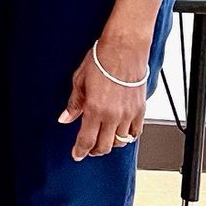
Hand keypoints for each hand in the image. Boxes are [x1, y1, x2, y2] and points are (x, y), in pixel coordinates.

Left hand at [59, 45, 145, 159]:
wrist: (123, 51)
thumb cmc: (100, 61)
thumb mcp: (79, 81)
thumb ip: (74, 104)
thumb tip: (65, 119)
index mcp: (95, 109)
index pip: (87, 139)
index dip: (80, 150)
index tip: (76, 155)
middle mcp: (113, 116)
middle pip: (104, 146)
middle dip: (94, 150)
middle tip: (88, 148)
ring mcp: (129, 115)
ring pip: (120, 142)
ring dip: (110, 144)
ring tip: (103, 140)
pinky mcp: (140, 111)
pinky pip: (135, 132)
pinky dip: (127, 136)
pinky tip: (119, 132)